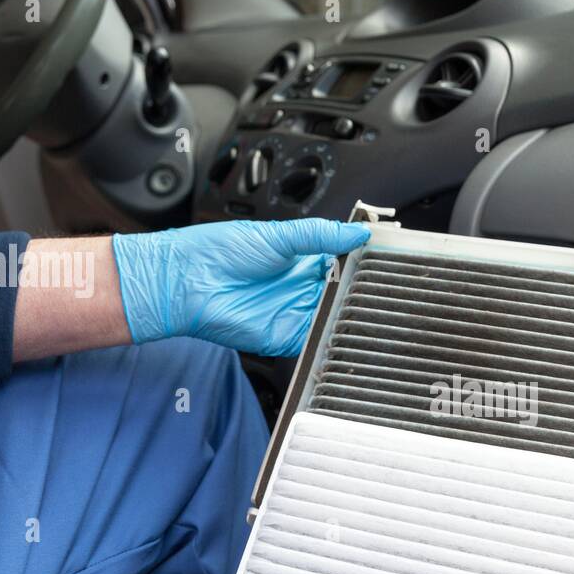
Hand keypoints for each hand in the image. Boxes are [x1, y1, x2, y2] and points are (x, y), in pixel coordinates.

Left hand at [111, 218, 369, 355]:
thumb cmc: (219, 252)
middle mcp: (303, 288)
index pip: (345, 262)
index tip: (387, 256)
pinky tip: (345, 322)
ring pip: (337, 316)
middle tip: (385, 281)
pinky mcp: (288, 337)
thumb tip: (360, 233)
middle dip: (364, 289)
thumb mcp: (279, 235)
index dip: (365, 261)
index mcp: (303, 260)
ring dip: (351, 311)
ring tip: (370, 301)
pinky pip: (319, 339)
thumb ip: (322, 236)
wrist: (186, 281)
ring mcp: (297, 313)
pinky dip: (334, 335)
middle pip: (346, 291)